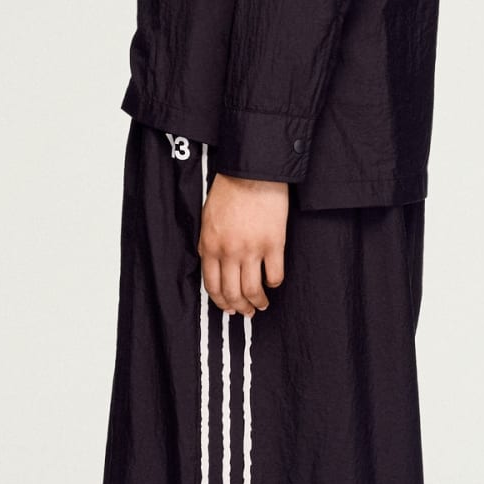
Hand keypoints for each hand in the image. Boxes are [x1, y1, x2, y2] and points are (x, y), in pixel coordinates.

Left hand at [200, 173, 287, 315]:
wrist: (252, 172)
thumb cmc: (229, 191)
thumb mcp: (208, 219)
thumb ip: (210, 245)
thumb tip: (216, 267)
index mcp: (209, 246)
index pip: (212, 285)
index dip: (221, 302)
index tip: (228, 308)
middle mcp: (229, 252)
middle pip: (233, 293)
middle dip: (239, 308)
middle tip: (246, 312)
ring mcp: (252, 250)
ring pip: (253, 290)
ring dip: (258, 302)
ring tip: (262, 304)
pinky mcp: (274, 244)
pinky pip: (275, 275)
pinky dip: (274, 283)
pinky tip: (273, 282)